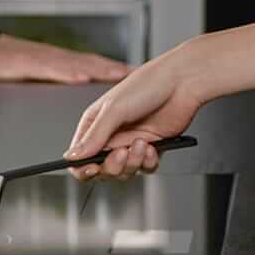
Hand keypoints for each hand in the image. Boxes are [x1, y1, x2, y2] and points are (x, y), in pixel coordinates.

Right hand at [0, 33, 130, 84]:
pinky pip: (53, 68)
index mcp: (58, 63)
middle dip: (112, 68)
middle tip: (134, 72)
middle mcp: (56, 60)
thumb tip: (78, 84)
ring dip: (98, 69)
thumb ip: (56, 77)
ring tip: (118, 74)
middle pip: (90, 63)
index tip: (131, 72)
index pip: (90, 65)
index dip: (111, 69)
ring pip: (77, 64)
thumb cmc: (4, 63)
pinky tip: (81, 77)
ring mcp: (44, 61)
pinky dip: (69, 73)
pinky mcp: (30, 64)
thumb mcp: (34, 72)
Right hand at [62, 45, 207, 180]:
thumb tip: (72, 157)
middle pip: (102, 169)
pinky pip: (145, 169)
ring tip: (142, 144)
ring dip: (133, 163)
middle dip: (113, 166)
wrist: (183, 83)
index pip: (79, 156)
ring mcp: (131, 143)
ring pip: (124, 172)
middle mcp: (111, 136)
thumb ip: (94, 136)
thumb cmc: (148, 85)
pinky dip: (148, 162)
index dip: (82, 168)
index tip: (93, 168)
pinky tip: (153, 146)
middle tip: (122, 153)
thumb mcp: (114, 109)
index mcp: (95, 124)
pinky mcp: (151, 148)